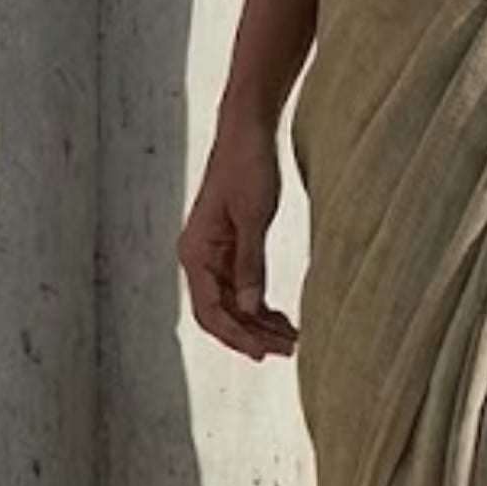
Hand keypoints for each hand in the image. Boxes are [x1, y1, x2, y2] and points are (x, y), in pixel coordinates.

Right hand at [179, 116, 296, 360]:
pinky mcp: (229, 247)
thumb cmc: (248, 167)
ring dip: (258, 323)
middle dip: (251, 335)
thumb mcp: (254, 218)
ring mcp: (213, 254)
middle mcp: (198, 258)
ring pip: (233, 302)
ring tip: (291, 338)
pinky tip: (282, 317)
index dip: (237, 336)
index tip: (264, 353)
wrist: (248, 133)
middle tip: (288, 350)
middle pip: (220, 313)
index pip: (211, 311)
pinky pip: (241, 286)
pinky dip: (260, 304)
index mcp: (195, 253)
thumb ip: (251, 264)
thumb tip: (251, 308)